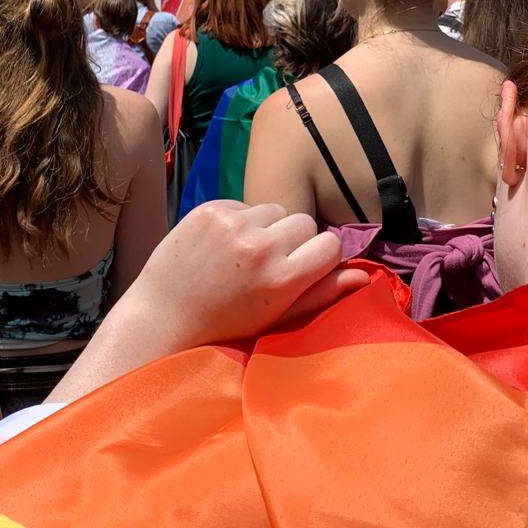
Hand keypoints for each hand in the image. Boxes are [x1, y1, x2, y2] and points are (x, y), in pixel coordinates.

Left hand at [47, 202, 369, 403]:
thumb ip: (322, 294)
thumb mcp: (278, 317)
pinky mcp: (210, 208)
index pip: (329, 244)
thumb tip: (363, 276)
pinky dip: (238, 219)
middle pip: (304, 222)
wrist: (163, 316)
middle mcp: (261, 245)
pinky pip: (244, 203)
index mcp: (283, 277)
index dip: (318, 257)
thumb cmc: (226, 324)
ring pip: (274, 210)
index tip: (299, 271)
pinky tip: (221, 245)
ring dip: (266, 227)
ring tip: (242, 254)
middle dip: (292, 240)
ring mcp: (233, 223)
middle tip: (267, 264)